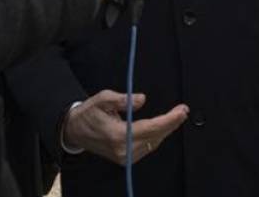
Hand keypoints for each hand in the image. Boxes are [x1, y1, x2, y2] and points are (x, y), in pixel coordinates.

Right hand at [62, 90, 188, 163]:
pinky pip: (146, 147)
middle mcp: (122, 149)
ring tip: (176, 117)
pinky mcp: (124, 159)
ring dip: (165, 131)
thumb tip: (141, 99)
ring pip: (153, 143)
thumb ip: (122, 99)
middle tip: (183, 111)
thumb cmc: (89, 113)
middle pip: (155, 137)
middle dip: (171, 124)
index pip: (150, 128)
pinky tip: (162, 127)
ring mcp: (124, 157)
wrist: (75, 130)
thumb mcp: (102, 99)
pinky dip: (156, 137)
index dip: (168, 120)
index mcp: (117, 135)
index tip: (181, 111)